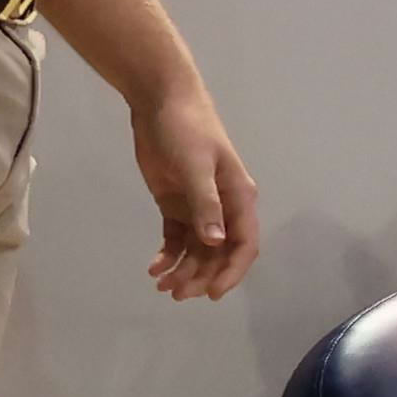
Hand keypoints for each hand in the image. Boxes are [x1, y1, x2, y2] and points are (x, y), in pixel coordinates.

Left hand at [131, 85, 259, 303]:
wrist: (161, 102)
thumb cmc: (186, 130)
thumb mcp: (195, 166)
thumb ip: (205, 205)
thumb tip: (216, 243)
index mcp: (238, 197)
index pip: (243, 243)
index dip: (232, 271)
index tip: (212, 294)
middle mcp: (223, 206)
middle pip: (219, 252)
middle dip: (202, 276)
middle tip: (176, 294)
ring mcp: (199, 206)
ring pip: (198, 249)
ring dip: (184, 270)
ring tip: (161, 286)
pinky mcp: (175, 203)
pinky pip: (176, 238)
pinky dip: (167, 255)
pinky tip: (153, 267)